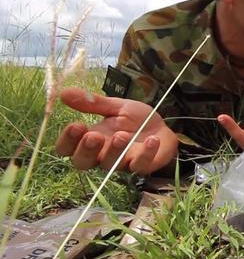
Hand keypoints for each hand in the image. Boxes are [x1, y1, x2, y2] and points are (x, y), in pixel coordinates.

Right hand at [55, 88, 178, 173]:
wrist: (164, 126)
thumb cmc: (136, 119)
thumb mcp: (115, 106)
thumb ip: (92, 103)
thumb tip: (63, 92)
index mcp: (91, 138)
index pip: (67, 148)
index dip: (67, 141)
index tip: (75, 125)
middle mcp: (102, 154)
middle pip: (82, 162)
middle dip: (86, 150)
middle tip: (93, 136)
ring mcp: (122, 162)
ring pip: (110, 165)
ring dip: (115, 150)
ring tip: (122, 135)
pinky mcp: (142, 165)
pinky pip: (140, 165)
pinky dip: (146, 154)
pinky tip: (152, 140)